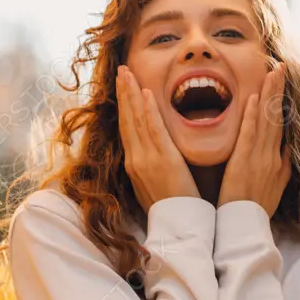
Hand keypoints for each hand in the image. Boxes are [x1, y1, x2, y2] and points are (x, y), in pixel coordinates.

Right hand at [116, 65, 199, 212]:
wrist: (178, 229)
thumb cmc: (170, 210)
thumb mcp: (154, 186)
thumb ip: (151, 167)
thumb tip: (150, 156)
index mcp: (134, 165)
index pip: (127, 129)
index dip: (123, 106)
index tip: (122, 86)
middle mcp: (135, 159)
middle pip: (126, 120)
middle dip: (123, 93)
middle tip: (120, 70)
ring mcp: (146, 160)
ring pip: (136, 121)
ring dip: (131, 94)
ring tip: (127, 73)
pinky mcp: (162, 161)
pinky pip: (153, 131)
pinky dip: (147, 111)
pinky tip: (145, 93)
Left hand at [218, 61, 291, 213]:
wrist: (245, 231)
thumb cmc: (255, 210)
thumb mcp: (274, 188)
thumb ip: (281, 167)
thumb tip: (287, 149)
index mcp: (276, 161)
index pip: (280, 126)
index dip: (281, 102)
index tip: (281, 82)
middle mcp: (272, 156)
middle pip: (278, 117)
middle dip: (280, 90)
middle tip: (282, 65)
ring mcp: (261, 159)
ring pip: (268, 121)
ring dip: (271, 95)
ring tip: (274, 71)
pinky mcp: (245, 164)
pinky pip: (250, 135)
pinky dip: (254, 116)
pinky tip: (256, 98)